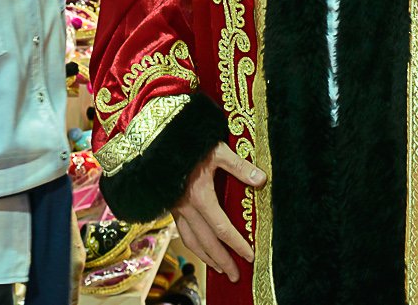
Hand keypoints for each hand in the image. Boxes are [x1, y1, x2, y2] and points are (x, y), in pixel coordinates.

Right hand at [173, 144, 266, 283]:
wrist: (156, 142)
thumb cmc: (189, 144)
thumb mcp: (217, 150)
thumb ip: (239, 166)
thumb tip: (261, 180)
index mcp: (200, 196)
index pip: (222, 229)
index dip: (237, 244)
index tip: (250, 256)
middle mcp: (186, 207)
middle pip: (206, 242)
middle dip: (222, 260)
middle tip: (235, 275)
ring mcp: (176, 208)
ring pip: (190, 241)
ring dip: (206, 257)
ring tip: (218, 268)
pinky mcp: (169, 205)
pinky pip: (182, 232)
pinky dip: (192, 244)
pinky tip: (199, 246)